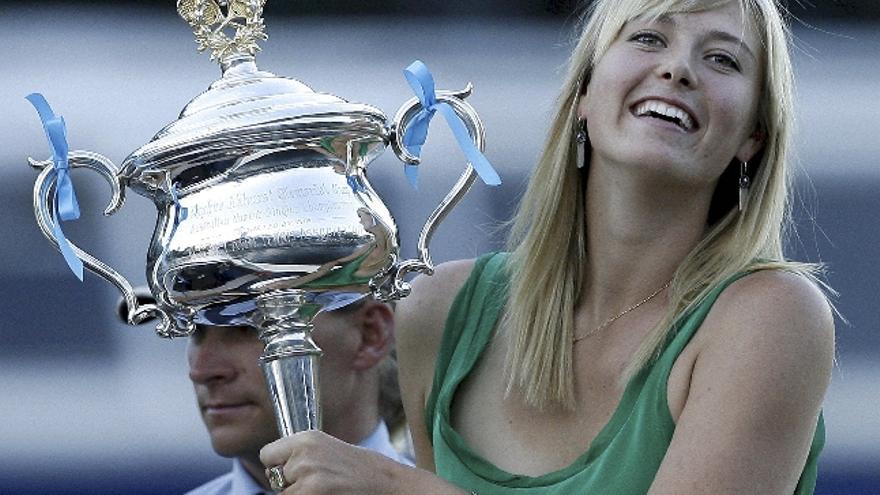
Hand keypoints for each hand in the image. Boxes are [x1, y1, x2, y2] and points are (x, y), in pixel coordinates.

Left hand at [259, 430, 406, 494]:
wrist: (384, 482)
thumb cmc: (356, 469)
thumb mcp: (326, 450)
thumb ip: (299, 454)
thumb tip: (271, 468)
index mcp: (306, 438)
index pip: (266, 454)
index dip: (277, 466)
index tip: (292, 471)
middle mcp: (303, 454)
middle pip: (273, 478)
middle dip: (289, 484)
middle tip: (319, 481)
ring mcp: (307, 475)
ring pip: (283, 494)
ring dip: (298, 494)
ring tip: (325, 489)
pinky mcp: (311, 493)